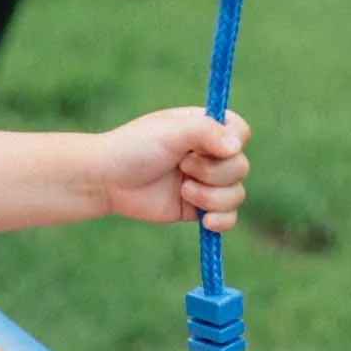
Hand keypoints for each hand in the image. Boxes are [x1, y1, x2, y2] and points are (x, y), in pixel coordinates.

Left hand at [97, 107, 249, 231]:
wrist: (108, 181)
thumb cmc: (135, 148)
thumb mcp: (171, 132)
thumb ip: (206, 132)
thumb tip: (237, 146)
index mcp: (206, 129)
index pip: (241, 132)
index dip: (233, 143)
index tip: (209, 147)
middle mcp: (210, 155)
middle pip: (241, 167)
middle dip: (214, 172)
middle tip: (183, 166)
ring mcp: (206, 183)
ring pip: (236, 195)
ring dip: (212, 196)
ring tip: (183, 190)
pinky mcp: (198, 209)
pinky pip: (228, 219)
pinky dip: (221, 221)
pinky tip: (203, 220)